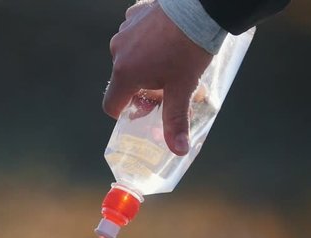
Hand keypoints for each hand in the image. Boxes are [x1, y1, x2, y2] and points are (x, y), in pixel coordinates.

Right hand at [103, 0, 212, 155]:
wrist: (199, 8)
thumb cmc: (189, 48)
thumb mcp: (183, 88)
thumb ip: (176, 121)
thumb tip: (178, 150)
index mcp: (125, 74)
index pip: (111, 105)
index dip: (126, 112)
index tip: (144, 110)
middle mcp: (118, 52)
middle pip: (123, 81)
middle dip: (141, 87)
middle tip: (167, 85)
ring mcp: (124, 31)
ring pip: (129, 57)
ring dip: (144, 63)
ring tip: (170, 58)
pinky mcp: (134, 14)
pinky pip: (134, 35)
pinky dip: (146, 40)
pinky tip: (166, 38)